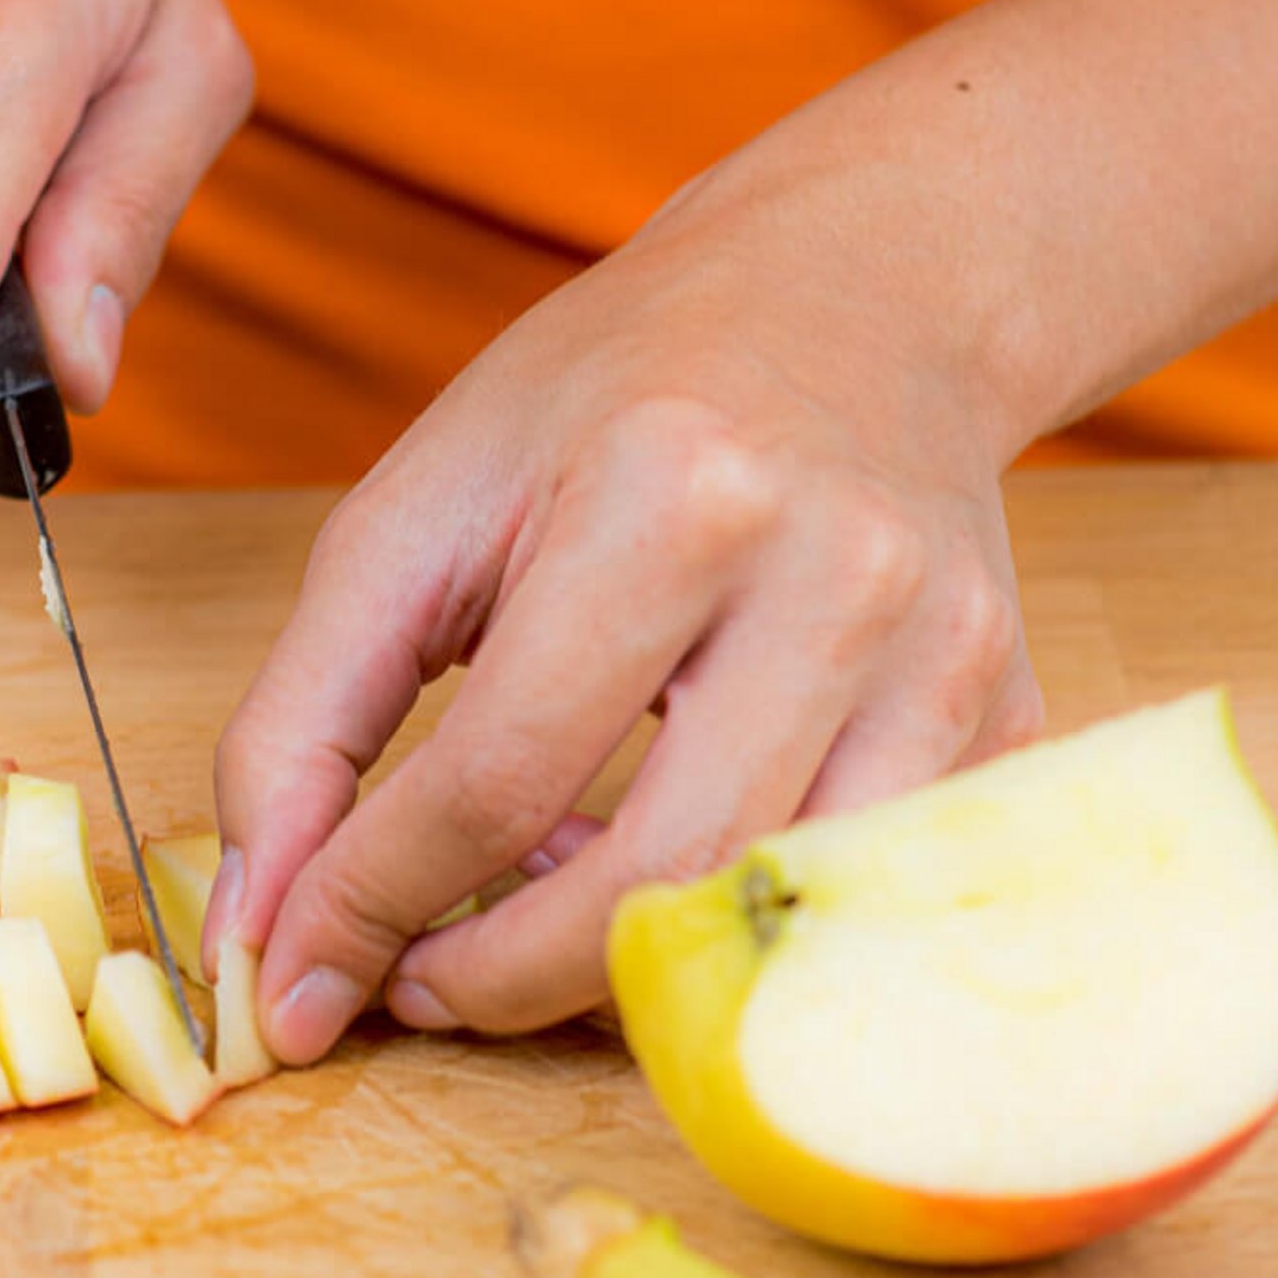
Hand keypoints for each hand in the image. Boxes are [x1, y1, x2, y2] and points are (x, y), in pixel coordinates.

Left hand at [205, 144, 1045, 1063]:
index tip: (306, 972)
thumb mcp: (424, 505)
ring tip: (526, 897)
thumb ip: (310, 710)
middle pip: (652, 879)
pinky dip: (722, 917)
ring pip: (759, 911)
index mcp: (670, 497)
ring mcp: (948, 657)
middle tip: (413, 975)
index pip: (497, 777)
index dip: (372, 903)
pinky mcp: (1005, 712)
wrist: (857, 299)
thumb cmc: (615, 396)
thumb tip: (272, 925)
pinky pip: (845, 895)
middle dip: (497, 978)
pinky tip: (650, 851)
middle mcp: (836, 577)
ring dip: (610, 962)